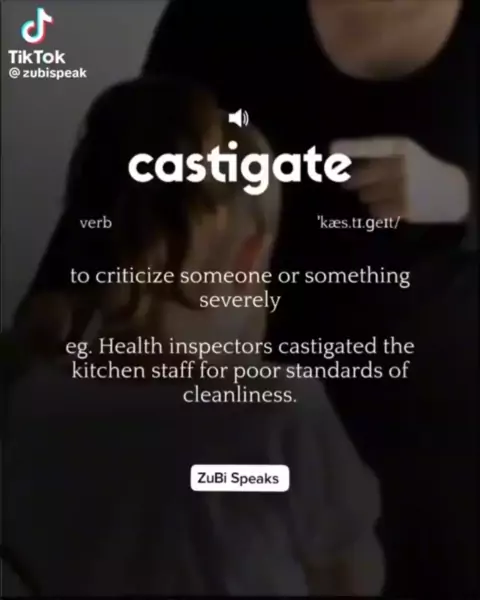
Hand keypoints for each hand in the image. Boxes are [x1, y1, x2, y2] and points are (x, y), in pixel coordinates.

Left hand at [330, 137, 469, 222]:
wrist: (452, 192)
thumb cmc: (422, 170)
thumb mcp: (405, 155)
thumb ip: (378, 157)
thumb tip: (342, 166)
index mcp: (402, 148)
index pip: (371, 146)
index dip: (350, 147)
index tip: (330, 149)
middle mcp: (402, 166)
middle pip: (360, 177)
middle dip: (351, 182)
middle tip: (346, 184)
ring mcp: (403, 188)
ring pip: (365, 196)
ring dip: (367, 197)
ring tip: (382, 194)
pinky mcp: (404, 208)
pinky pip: (375, 212)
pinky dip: (377, 210)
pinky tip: (388, 206)